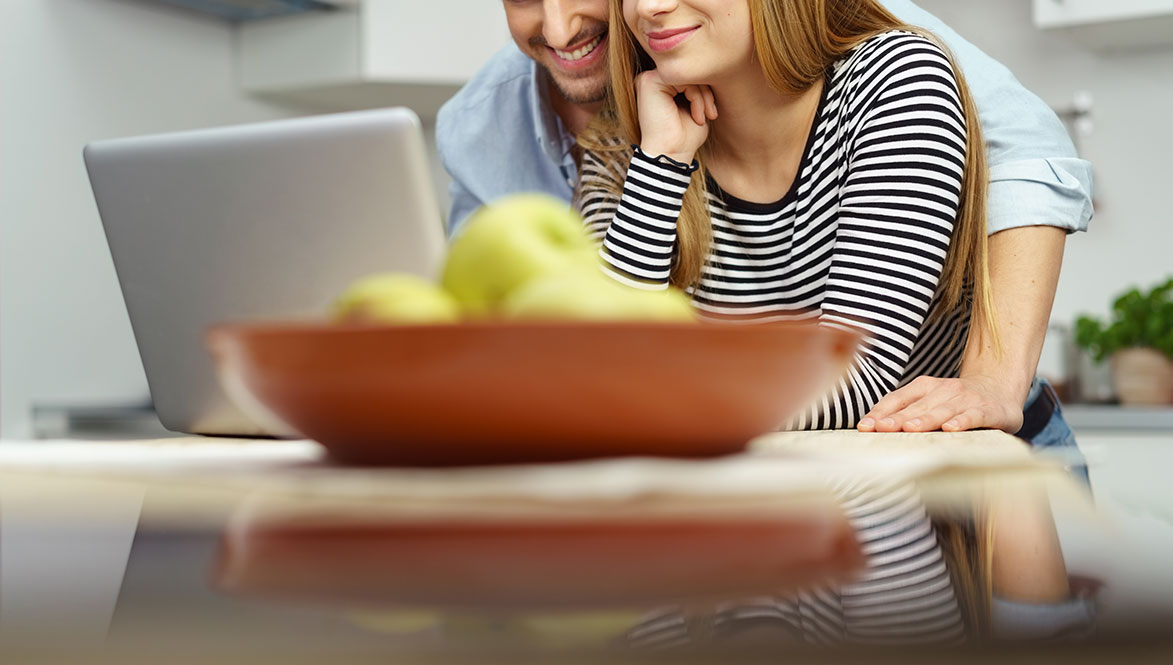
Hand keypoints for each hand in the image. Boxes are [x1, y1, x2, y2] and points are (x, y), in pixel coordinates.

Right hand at [634, 69, 716, 164]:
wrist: (671, 157)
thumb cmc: (683, 138)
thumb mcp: (695, 107)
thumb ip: (698, 88)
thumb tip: (712, 68)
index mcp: (659, 86)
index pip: (688, 75)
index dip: (705, 90)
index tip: (712, 113)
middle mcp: (650, 80)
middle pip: (688, 72)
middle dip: (706, 92)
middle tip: (711, 114)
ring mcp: (648, 79)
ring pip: (687, 74)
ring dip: (703, 96)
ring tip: (703, 118)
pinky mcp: (650, 82)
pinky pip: (683, 78)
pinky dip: (697, 97)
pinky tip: (697, 116)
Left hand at [857, 375, 1024, 433]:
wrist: (998, 389)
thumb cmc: (956, 402)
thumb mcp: (929, 402)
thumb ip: (906, 412)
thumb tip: (872, 427)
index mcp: (924, 387)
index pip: (898, 399)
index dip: (881, 412)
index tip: (865, 426)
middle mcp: (943, 390)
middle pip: (916, 407)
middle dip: (897, 418)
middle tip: (881, 428)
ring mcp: (965, 398)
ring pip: (942, 410)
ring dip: (925, 419)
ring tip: (910, 428)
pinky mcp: (986, 409)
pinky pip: (972, 415)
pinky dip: (962, 421)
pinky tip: (951, 428)